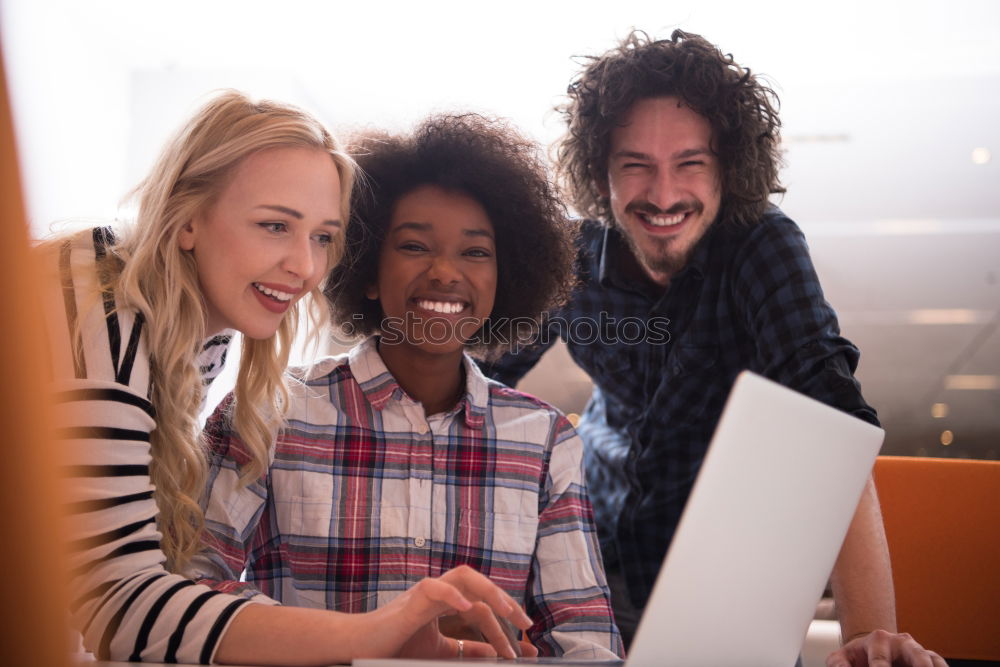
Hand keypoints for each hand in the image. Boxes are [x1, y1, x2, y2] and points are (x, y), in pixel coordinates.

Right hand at [352, 565, 532, 659]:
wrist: (359, 646)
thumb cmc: (394, 645)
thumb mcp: (438, 650)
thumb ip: (464, 648)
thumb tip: (492, 652)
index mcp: (447, 601)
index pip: (483, 606)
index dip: (504, 625)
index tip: (522, 649)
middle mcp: (440, 592)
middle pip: (480, 585)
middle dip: (506, 602)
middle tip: (526, 624)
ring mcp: (426, 593)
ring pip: (464, 577)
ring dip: (489, 592)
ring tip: (507, 610)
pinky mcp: (411, 601)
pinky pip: (435, 589)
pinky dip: (453, 595)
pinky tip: (468, 607)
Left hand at [826, 630, 948, 666]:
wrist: (871, 651)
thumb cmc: (856, 657)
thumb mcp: (841, 659)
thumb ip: (838, 664)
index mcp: (878, 640)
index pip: (881, 660)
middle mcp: (902, 643)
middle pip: (916, 656)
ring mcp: (918, 650)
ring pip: (931, 660)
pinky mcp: (930, 659)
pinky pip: (940, 664)